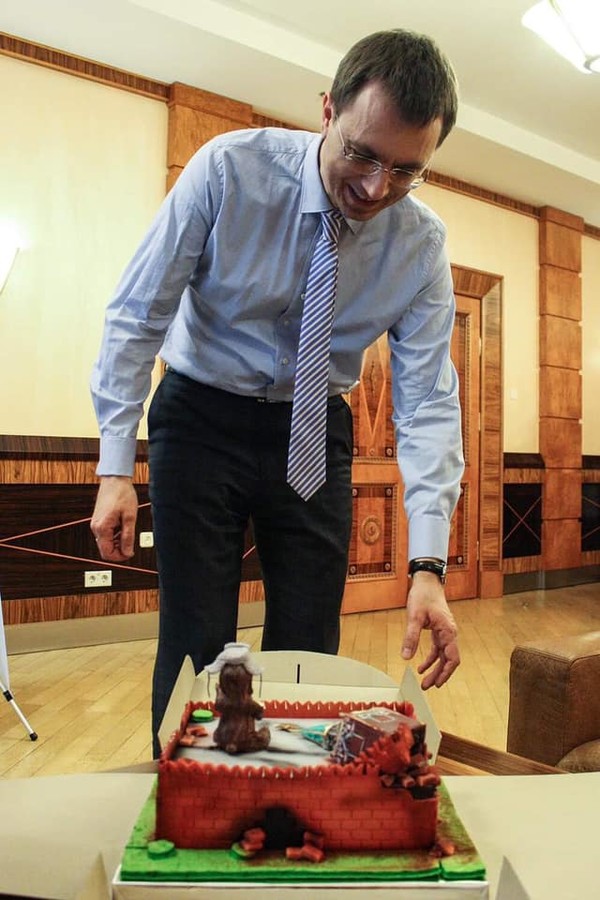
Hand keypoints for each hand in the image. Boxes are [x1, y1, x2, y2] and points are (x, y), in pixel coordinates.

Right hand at [90, 476, 137, 561]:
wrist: (115, 480)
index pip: (107, 553)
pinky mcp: (98, 520)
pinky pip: (105, 535)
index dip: (119, 557)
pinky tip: (123, 528)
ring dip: (117, 543)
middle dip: (118, 551)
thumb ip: (128, 536)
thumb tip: (127, 552)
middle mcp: (96, 527)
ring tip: (128, 533)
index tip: (130, 553)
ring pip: (105, 542)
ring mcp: (96, 523)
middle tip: (131, 545)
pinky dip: (114, 536)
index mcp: (102, 528)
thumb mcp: (130, 517)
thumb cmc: (122, 494)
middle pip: (105, 550)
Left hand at [401, 570, 459, 688]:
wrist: (427, 581)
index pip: (452, 658)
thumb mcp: (414, 617)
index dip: (446, 673)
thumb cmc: (423, 596)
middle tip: (427, 686)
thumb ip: (411, 637)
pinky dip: (431, 658)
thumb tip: (405, 657)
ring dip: (434, 668)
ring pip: (443, 656)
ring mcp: (445, 632)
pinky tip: (420, 665)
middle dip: (439, 674)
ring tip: (424, 680)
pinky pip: (438, 648)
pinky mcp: (439, 630)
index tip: (438, 684)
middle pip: (448, 660)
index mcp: (448, 631)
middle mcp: (449, 633)